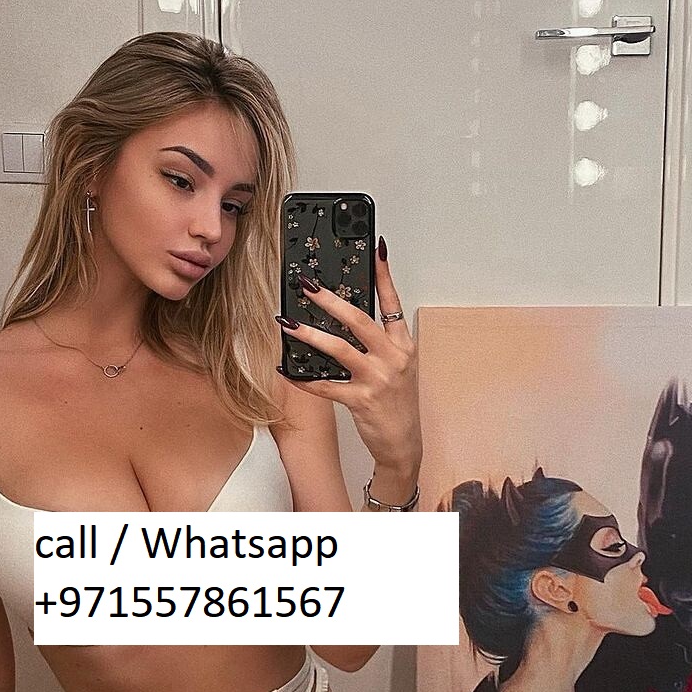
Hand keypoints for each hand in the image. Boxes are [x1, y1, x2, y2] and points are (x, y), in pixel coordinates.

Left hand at [276, 235, 420, 474]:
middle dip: (330, 299)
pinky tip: (286, 371)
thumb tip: (347, 319)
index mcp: (403, 347)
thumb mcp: (399, 368)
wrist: (404, 443)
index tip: (374, 248)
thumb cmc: (398, 405)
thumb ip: (380, 344)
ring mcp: (377, 380)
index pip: (393, 304)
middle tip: (307, 284)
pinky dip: (303, 379)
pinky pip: (326, 386)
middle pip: (359, 320)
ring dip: (309, 334)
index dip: (383, 275)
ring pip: (340, 349)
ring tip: (287, 323)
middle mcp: (393, 359)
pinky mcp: (361, 401)